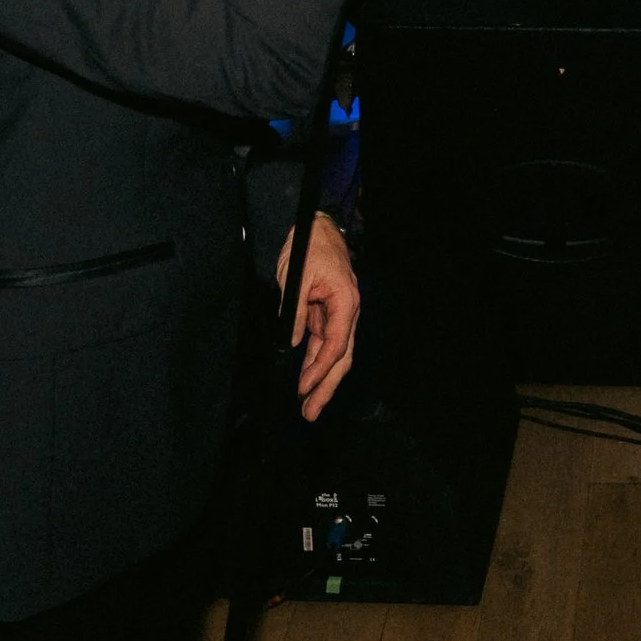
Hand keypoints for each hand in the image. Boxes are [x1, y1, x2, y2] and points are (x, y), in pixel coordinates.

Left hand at [277, 213, 360, 421]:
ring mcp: (338, 315)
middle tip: (311, 412)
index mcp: (346, 302)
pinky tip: (307, 380)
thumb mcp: (296, 277)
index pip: (336, 344)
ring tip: (309, 405)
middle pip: (341, 357)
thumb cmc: (310, 247)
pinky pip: (324, 344)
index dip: (319, 369)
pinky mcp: (327, 315)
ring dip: (321, 379)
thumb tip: (293, 342)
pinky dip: (316, 363)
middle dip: (326, 386)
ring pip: (334, 354)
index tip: (303, 387)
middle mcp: (347, 312)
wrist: (318, 227)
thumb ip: (296, 311)